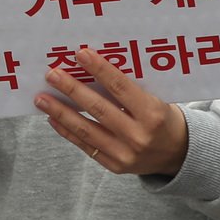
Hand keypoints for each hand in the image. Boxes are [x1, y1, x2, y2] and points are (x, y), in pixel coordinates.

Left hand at [35, 48, 188, 176]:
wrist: (178, 155)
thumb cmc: (162, 117)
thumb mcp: (155, 99)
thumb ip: (127, 88)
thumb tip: (90, 65)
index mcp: (153, 113)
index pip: (120, 87)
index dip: (99, 69)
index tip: (79, 54)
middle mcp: (139, 135)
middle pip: (98, 108)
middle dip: (72, 89)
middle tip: (51, 74)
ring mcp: (126, 154)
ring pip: (86, 129)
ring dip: (60, 111)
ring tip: (41, 98)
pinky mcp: (115, 165)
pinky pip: (86, 146)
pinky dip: (66, 131)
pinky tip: (51, 117)